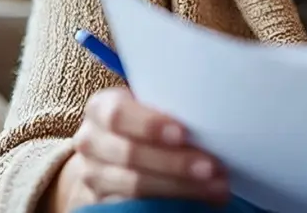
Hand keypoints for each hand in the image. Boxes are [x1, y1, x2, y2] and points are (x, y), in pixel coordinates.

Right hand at [50, 87, 228, 209]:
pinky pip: (135, 207)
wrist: (107, 152)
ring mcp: (94, 176)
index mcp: (100, 109)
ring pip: (135, 185)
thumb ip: (167, 106)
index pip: (119, 115)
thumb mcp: (145, 105)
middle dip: (175, 163)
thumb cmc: (140, 121)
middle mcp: (90, 142)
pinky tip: (198, 201)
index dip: (150, 125)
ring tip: (216, 187)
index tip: (183, 133)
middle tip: (212, 167)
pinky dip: (170, 204)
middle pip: (130, 154)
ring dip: (180, 187)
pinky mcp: (102, 202)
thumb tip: (213, 113)